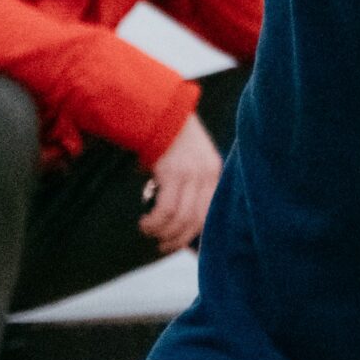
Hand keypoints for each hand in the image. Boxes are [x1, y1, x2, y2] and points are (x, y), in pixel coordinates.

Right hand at [142, 111, 221, 252]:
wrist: (160, 113)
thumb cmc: (170, 140)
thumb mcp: (189, 161)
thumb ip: (188, 184)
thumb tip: (175, 216)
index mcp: (213, 174)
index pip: (209, 213)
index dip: (195, 234)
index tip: (180, 244)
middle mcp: (206, 175)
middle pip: (196, 220)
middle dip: (178, 239)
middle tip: (163, 246)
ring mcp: (191, 174)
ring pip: (180, 218)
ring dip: (162, 232)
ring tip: (149, 232)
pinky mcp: (172, 172)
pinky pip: (166, 209)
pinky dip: (155, 222)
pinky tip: (146, 223)